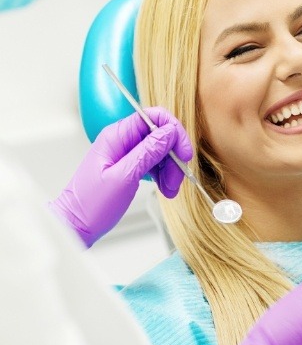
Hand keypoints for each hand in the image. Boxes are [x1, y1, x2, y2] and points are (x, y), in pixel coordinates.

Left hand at [48, 107, 192, 246]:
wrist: (74, 227)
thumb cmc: (90, 205)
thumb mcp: (124, 177)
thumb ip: (148, 152)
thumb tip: (169, 132)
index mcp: (117, 136)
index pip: (153, 117)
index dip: (174, 131)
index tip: (184, 153)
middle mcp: (122, 140)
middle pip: (160, 135)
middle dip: (174, 156)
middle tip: (177, 178)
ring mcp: (126, 153)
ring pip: (160, 151)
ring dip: (171, 169)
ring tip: (170, 189)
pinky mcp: (130, 166)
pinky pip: (154, 163)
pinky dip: (164, 175)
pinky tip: (166, 189)